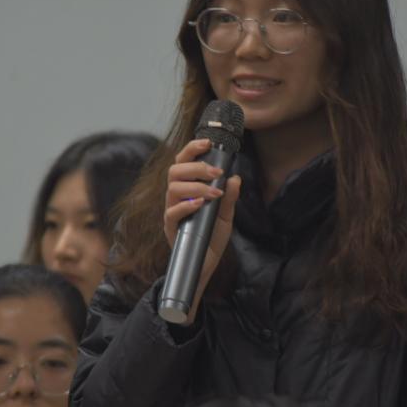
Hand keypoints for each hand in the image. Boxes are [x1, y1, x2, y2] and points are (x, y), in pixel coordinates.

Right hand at [163, 138, 241, 322]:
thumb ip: (230, 197)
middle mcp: (175, 197)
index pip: (183, 162)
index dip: (192, 149)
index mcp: (187, 189)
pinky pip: (172, 212)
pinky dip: (186, 205)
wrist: (206, 265)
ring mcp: (172, 212)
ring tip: (214, 192)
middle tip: (216, 172)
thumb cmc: (212, 237)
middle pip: (175, 171)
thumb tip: (235, 178)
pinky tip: (200, 204)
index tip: (208, 142)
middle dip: (196, 166)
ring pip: (173, 188)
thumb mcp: (227, 216)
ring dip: (196, 186)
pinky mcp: (171, 228)